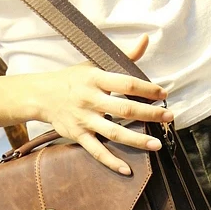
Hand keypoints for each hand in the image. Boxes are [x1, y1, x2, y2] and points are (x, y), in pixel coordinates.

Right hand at [34, 35, 173, 173]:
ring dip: (137, 140)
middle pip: (124, 109)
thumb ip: (123, 56)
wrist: (42, 95)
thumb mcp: (94, 63)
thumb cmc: (73, 79)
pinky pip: (97, 151)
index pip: (126, 83)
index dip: (146, 89)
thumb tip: (145, 40)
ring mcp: (84, 119)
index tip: (163, 94)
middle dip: (149, 114)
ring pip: (114, 133)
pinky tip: (127, 170)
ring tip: (156, 145)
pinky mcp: (78, 135)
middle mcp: (90, 99)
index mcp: (95, 79)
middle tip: (168, 117)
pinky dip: (111, 161)